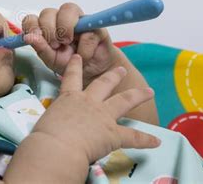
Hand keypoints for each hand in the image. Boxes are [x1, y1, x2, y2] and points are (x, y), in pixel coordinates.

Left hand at [22, 3, 120, 85]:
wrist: (92, 72)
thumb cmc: (70, 63)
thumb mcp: (51, 59)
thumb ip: (40, 48)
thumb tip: (28, 37)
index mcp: (47, 27)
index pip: (33, 18)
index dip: (32, 26)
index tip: (36, 38)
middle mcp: (61, 20)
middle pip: (48, 12)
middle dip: (48, 29)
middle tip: (55, 45)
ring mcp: (79, 20)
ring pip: (68, 9)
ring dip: (65, 28)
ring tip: (68, 44)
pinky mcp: (96, 27)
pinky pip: (88, 30)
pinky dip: (84, 47)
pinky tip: (83, 56)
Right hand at [31, 54, 160, 163]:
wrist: (56, 145)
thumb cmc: (45, 135)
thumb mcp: (46, 121)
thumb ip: (53, 121)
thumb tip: (51, 129)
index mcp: (69, 98)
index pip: (71, 77)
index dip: (75, 66)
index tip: (78, 56)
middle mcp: (88, 102)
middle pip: (103, 84)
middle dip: (113, 76)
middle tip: (121, 70)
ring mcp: (103, 116)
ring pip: (124, 101)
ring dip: (138, 95)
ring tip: (149, 91)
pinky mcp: (113, 133)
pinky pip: (133, 136)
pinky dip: (145, 139)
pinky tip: (156, 141)